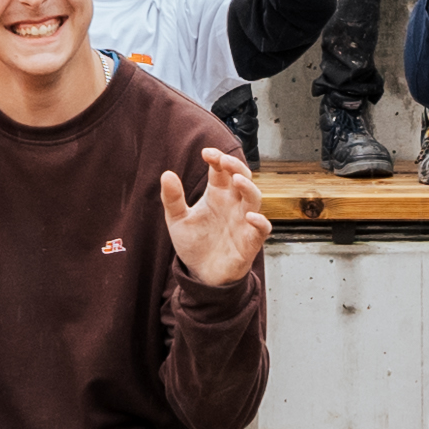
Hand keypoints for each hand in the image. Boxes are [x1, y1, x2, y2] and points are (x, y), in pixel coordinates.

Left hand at [160, 144, 269, 289]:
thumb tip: (166, 174)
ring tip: (237, 180)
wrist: (200, 275)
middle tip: (223, 161)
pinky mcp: (250, 241)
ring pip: (255, 198)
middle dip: (235, 166)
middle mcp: (233, 204)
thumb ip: (172, 198)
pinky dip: (260, 222)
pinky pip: (262, 229)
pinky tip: (250, 217)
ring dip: (249, 188)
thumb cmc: (193, 244)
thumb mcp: (177, 220)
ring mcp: (243, 221)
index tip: (206, 153)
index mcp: (217, 194)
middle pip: (242, 177)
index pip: (222, 170)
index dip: (217, 158)